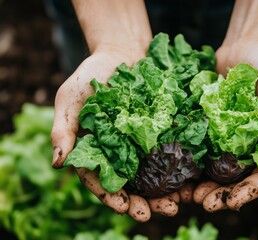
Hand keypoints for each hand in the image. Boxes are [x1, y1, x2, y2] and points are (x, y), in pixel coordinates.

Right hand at [51, 47, 179, 221]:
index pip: (101, 182)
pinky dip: (179, 168)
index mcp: (97, 152)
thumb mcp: (71, 99)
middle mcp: (121, 154)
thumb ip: (64, 130)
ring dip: (165, 193)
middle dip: (143, 203)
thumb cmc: (92, 75)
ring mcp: (143, 144)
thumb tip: (57, 164)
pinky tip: (190, 178)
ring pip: (154, 176)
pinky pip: (171, 153)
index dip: (112, 197)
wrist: (123, 53)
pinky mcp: (162, 132)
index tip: (124, 208)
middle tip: (156, 214)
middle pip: (132, 186)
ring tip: (177, 203)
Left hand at [192, 39, 257, 211]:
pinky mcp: (211, 126)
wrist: (247, 46)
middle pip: (237, 177)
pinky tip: (176, 168)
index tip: (232, 202)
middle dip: (221, 194)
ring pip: (216, 168)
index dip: (250, 192)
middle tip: (203, 203)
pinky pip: (201, 147)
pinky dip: (191, 160)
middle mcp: (252, 145)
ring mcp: (229, 137)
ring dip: (203, 183)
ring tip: (186, 194)